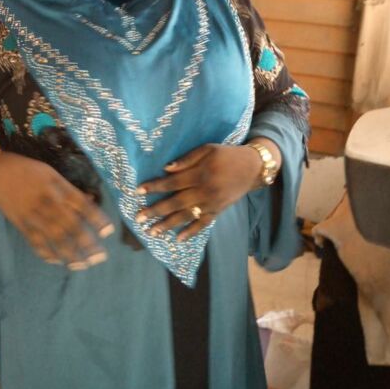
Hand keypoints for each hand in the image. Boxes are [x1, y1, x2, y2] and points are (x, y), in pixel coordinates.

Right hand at [0, 152, 113, 269]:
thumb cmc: (28, 172)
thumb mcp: (52, 174)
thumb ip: (70, 190)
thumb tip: (90, 201)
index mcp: (58, 187)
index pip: (81, 204)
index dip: (96, 218)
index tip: (109, 232)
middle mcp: (48, 203)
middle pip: (71, 225)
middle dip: (87, 243)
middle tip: (101, 257)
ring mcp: (35, 216)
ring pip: (55, 238)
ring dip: (70, 253)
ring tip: (83, 265)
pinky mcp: (22, 225)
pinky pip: (36, 243)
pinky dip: (47, 253)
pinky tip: (59, 262)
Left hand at [135, 142, 277, 241]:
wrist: (252, 168)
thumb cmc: (226, 155)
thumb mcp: (208, 149)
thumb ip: (187, 159)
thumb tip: (166, 169)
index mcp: (200, 174)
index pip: (172, 182)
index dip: (154, 187)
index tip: (137, 191)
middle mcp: (204, 191)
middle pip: (175, 203)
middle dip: (155, 211)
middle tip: (138, 219)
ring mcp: (211, 204)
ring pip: (186, 216)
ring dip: (167, 225)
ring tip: (152, 232)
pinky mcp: (218, 211)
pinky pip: (203, 224)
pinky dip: (191, 232)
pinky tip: (178, 239)